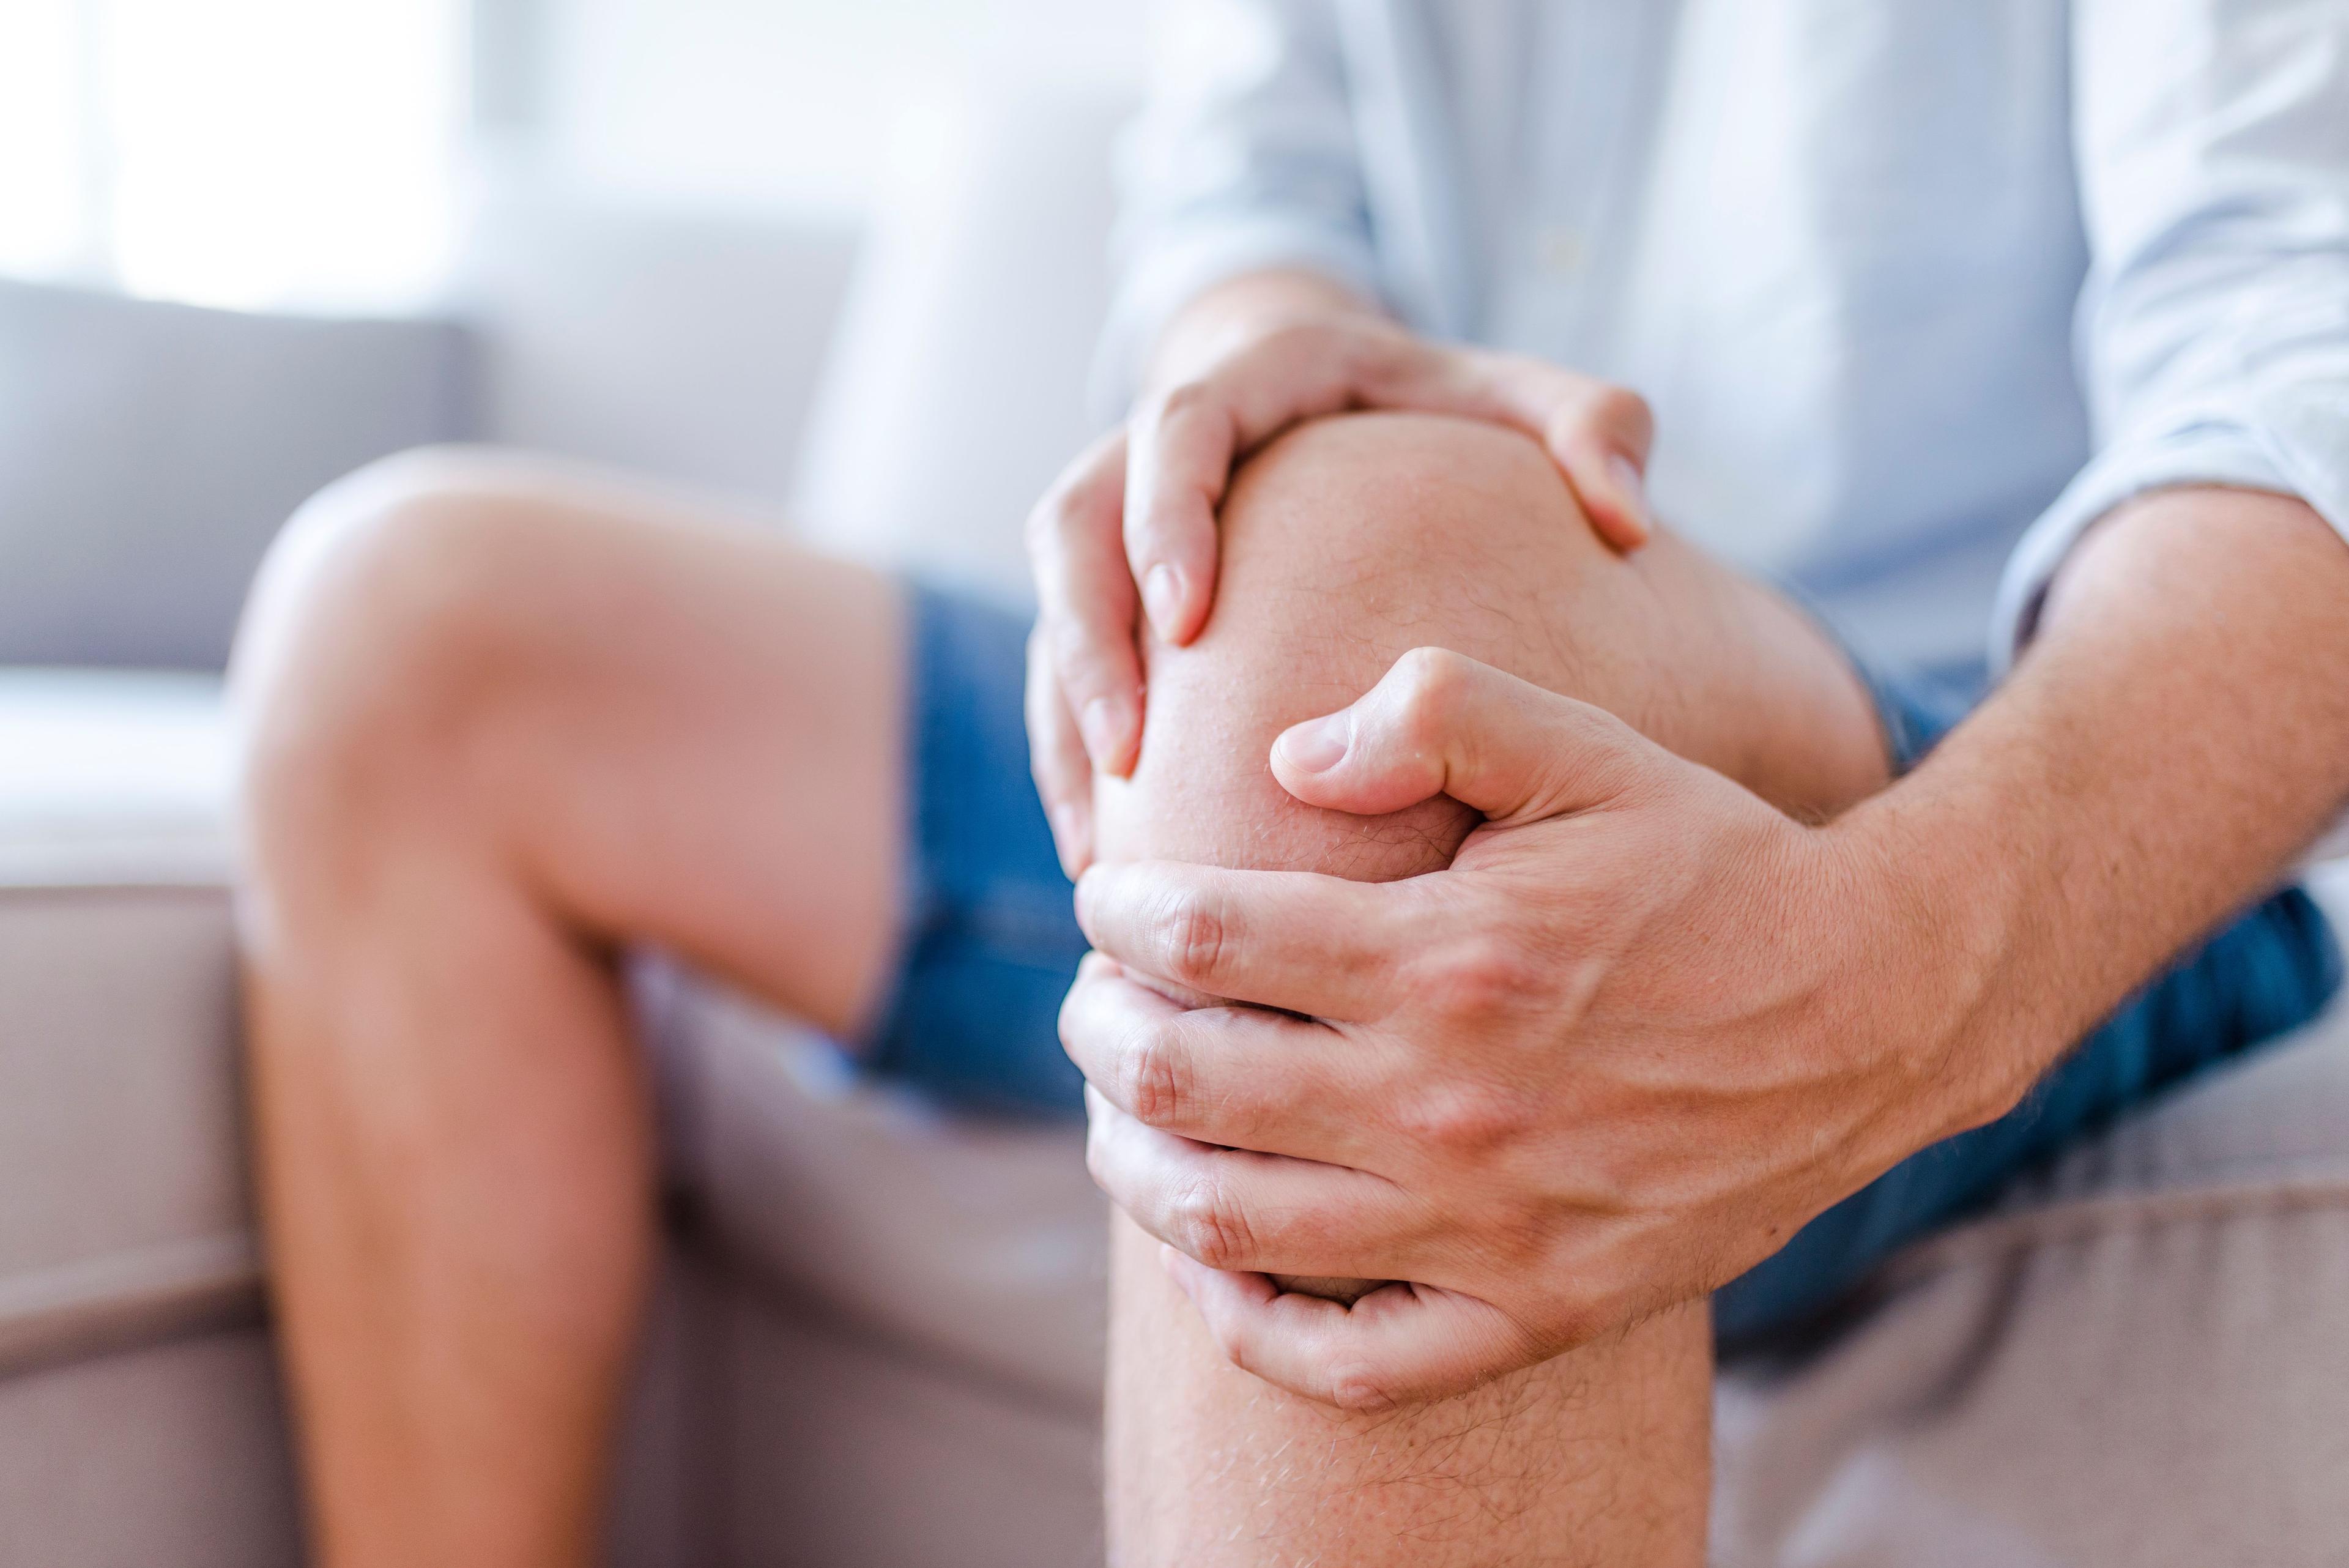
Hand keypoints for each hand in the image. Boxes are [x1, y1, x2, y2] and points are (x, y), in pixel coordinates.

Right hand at [1024, 312, 1657, 876]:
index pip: (1178, 428)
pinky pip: (1062, 672)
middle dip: (1089, 638)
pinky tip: (1104, 851)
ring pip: (1055, 610)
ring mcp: (1119, 519)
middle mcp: (1158, 441)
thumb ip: (1592, 428)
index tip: (1191, 618)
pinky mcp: (1106, 591)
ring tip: (1100, 837)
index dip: (1167, 519)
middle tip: (1131, 748)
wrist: (1340, 395)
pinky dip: (1072, 758)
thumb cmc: (1441, 407)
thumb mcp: (1521, 398)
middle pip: (1074, 524)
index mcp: (1252, 379)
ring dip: (1065, 720)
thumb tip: (1627, 515)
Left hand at [1061, 650, 2003, 1408]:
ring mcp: (1489, 1226)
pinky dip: (1250, 1328)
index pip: (1203, 938)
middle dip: (1097, 1030)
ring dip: (1133, 1164)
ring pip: (1230, 1222)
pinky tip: (1210, 1271)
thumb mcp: (1589, 750)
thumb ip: (1434, 714)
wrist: (1872, 1010)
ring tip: (1116, 1113)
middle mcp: (1449, 1104)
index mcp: (1448, 958)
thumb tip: (1285, 758)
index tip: (1108, 896)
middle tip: (1090, 999)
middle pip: (1182, 1081)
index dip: (1121, 910)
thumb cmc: (1715, 868)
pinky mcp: (1537, 1309)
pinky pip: (1350, 1363)